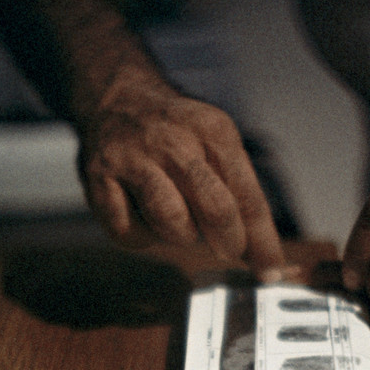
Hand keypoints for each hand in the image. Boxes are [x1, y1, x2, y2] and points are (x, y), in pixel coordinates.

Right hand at [78, 83, 296, 280]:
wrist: (115, 98)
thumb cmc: (175, 136)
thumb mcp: (216, 145)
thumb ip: (240, 196)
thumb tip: (265, 256)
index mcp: (213, 131)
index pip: (248, 196)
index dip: (262, 241)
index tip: (270, 271)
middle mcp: (174, 140)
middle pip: (216, 208)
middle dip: (229, 241)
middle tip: (228, 251)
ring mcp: (133, 158)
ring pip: (171, 221)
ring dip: (181, 236)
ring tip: (180, 223)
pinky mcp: (99, 178)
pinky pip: (128, 230)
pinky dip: (141, 237)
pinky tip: (144, 220)